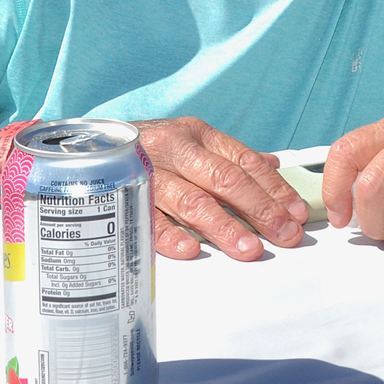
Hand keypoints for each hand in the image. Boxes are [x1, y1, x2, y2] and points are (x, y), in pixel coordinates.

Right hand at [132, 117, 309, 260]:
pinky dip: (171, 235)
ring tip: (248, 248)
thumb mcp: (192, 140)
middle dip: (260, 209)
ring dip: (224, 226)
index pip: (245, 162)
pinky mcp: (122, 196)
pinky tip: (191, 250)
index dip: (275, 189)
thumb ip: (230, 157)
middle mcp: (175, 148)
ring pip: (192, 200)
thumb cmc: (148, 147)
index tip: (296, 213)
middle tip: (284, 234)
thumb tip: (274, 167)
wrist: (86, 145)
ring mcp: (148, 172)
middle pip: (225, 179)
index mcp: (198, 134)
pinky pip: (150, 219)